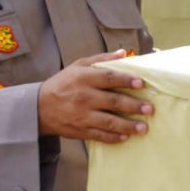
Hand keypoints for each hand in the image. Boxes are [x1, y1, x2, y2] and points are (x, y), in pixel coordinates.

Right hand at [38, 50, 153, 143]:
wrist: (39, 107)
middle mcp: (83, 97)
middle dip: (133, 105)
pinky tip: (125, 136)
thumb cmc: (63, 83)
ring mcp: (82, 115)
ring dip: (128, 125)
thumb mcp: (78, 65)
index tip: (141, 83)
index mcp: (84, 78)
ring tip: (143, 128)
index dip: (126, 80)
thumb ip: (101, 59)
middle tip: (150, 108)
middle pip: (112, 101)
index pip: (109, 78)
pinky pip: (99, 135)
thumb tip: (123, 53)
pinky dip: (113, 137)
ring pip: (108, 121)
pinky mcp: (79, 130)